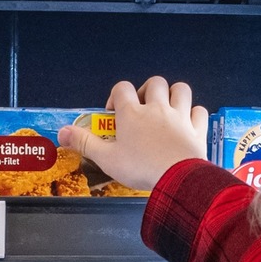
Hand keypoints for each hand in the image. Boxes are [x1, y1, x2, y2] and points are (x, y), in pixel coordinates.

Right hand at [57, 77, 208, 192]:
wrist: (176, 178)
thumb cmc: (139, 168)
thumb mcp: (106, 159)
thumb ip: (84, 143)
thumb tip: (61, 133)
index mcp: (132, 114)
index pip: (122, 88)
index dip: (117, 96)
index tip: (114, 113)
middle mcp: (157, 108)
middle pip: (154, 83)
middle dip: (147, 90)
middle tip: (142, 107)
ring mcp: (179, 116)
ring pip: (180, 89)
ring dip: (173, 94)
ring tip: (166, 108)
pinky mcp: (196, 129)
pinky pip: (199, 111)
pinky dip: (194, 114)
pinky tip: (188, 122)